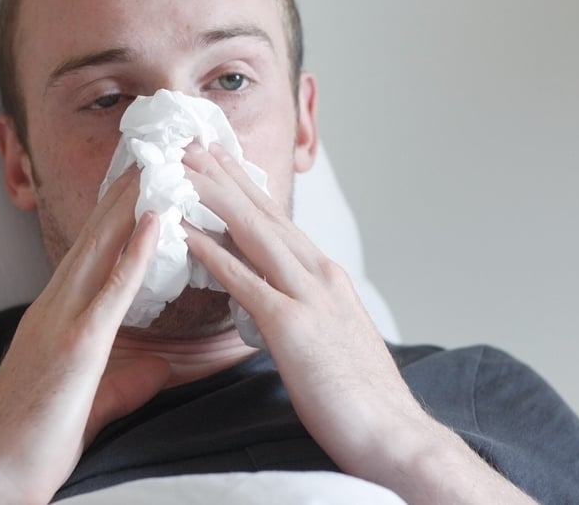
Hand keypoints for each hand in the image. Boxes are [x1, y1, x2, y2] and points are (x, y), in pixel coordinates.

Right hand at [0, 169, 168, 504]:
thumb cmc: (30, 445)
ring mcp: (61, 323)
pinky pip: (112, 290)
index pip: (87, 253)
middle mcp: (53, 308)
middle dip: (122, 192)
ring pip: (100, 248)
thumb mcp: (86, 401)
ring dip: (131, 204)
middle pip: (93, 237)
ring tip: (156, 165)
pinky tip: (155, 221)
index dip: (111, 214)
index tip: (135, 182)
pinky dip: (134, 251)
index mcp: (52, 317)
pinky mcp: (75, 348)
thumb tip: (159, 366)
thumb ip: (125, 379)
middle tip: (149, 151)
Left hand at [183, 142, 535, 504]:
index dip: (245, 189)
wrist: (395, 434)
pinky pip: (246, 282)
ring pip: (254, 232)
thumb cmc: (360, 394)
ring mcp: (308, 296)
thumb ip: (301, 308)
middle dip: (225, 176)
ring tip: (183, 169)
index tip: (218, 163)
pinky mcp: (293, 327)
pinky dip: (214, 254)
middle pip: (263, 213)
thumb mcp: (331, 335)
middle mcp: (318, 274)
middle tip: (192, 145)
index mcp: (326, 276)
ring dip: (214, 196)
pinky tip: (187, 235)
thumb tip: (265, 300)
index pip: (278, 221)